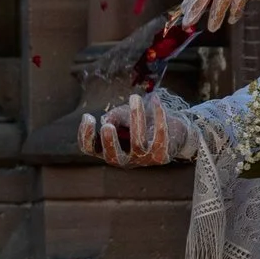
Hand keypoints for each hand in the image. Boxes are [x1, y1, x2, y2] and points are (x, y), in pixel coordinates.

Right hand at [77, 89, 195, 166]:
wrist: (174, 133)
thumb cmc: (142, 123)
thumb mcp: (123, 116)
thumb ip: (114, 117)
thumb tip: (107, 121)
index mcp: (108, 150)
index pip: (90, 149)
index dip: (85, 135)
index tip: (88, 116)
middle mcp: (124, 160)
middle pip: (112, 157)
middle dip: (109, 142)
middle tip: (107, 126)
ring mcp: (143, 160)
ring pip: (138, 143)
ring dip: (136, 118)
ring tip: (135, 97)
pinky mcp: (161, 156)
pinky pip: (159, 135)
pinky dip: (158, 115)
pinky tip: (155, 99)